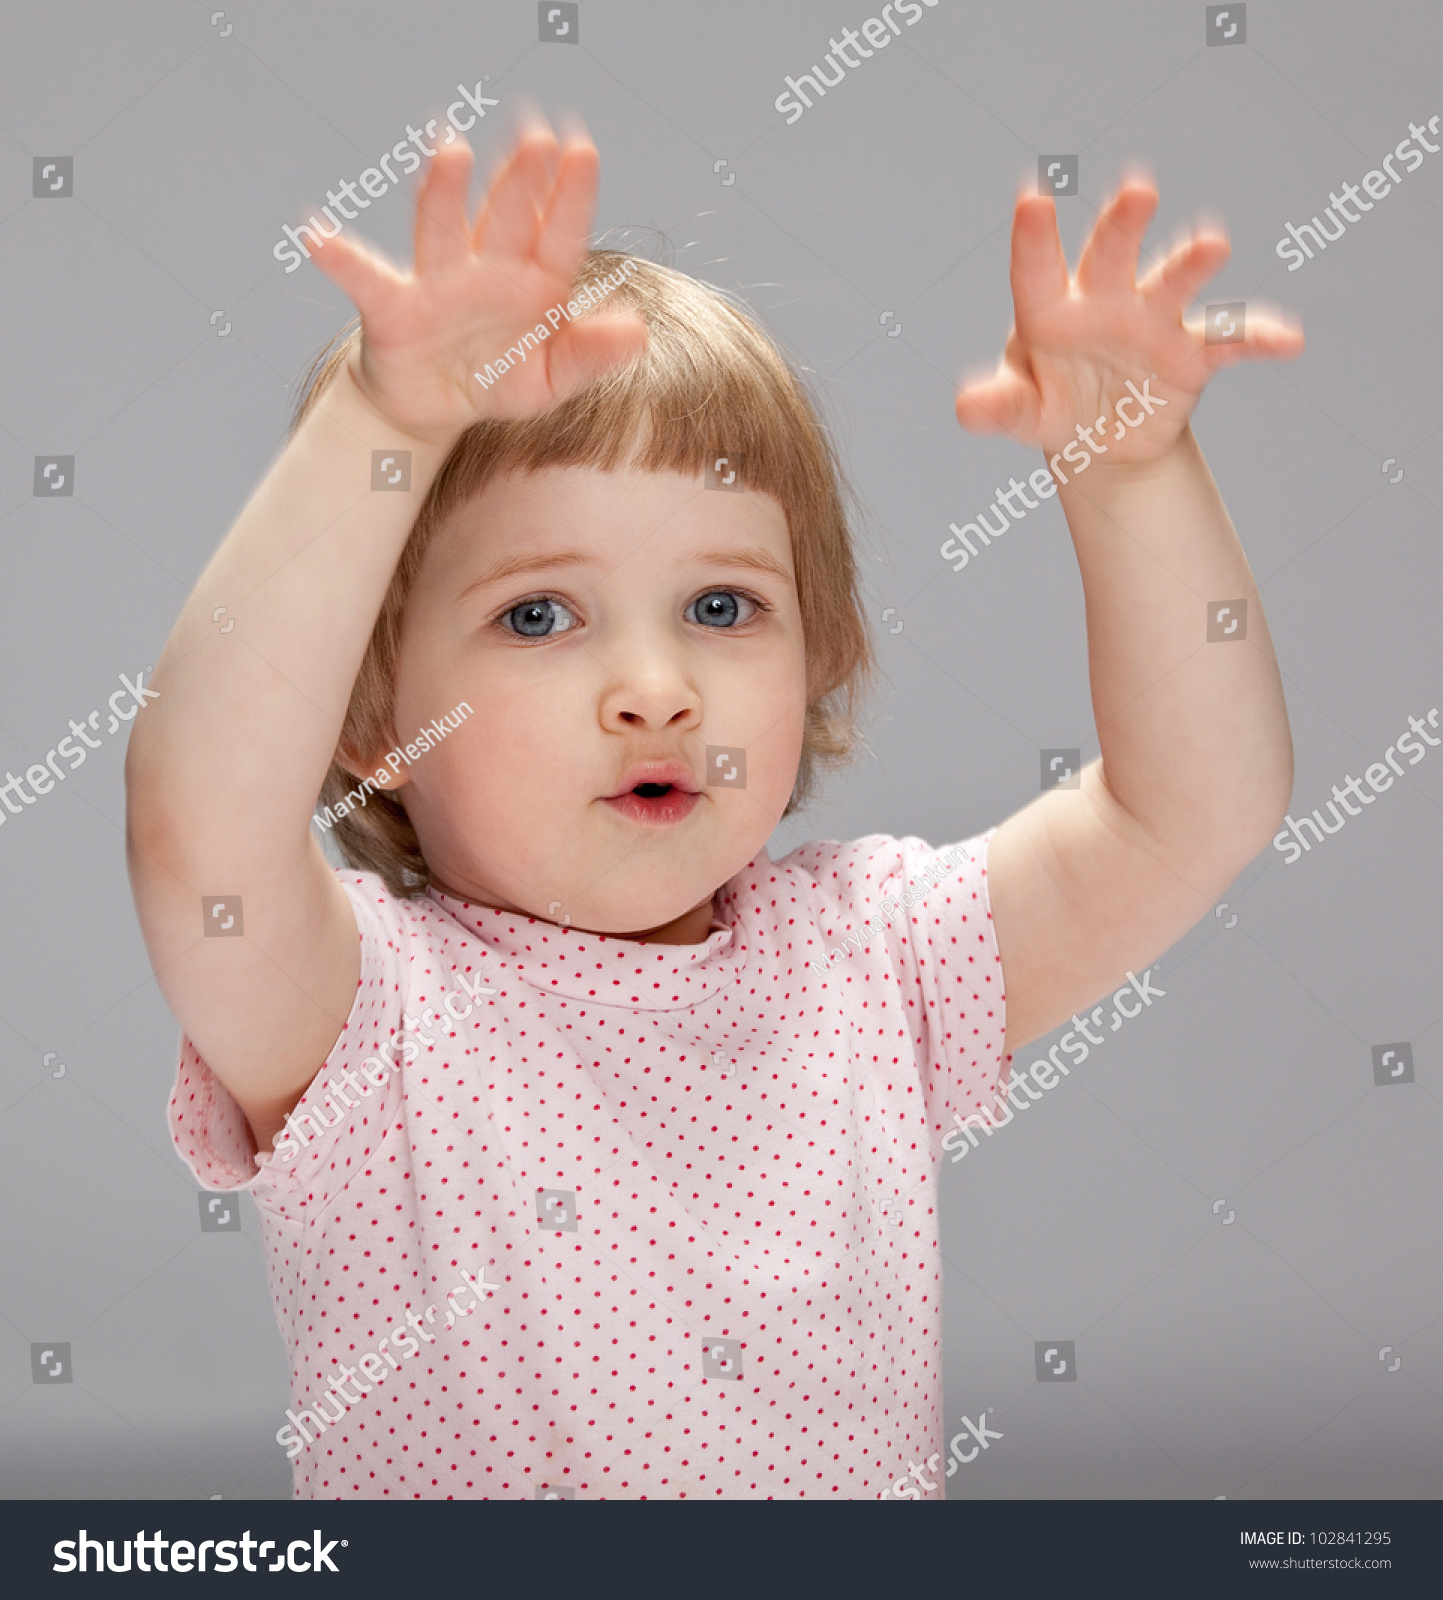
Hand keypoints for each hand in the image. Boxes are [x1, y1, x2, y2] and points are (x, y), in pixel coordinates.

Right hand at [307, 109, 647, 445]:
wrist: (435, 409)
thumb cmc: (498, 379)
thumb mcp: (551, 379)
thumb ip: (591, 354)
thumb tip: (638, 330)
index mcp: (534, 283)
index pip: (557, 234)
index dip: (569, 195)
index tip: (582, 151)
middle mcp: (487, 270)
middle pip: (505, 217)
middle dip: (519, 178)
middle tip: (535, 134)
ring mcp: (438, 282)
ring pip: (443, 229)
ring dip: (444, 190)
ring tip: (449, 148)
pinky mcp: (394, 308)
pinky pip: (365, 278)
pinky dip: (340, 257)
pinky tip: (316, 235)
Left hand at [954, 173, 1303, 473]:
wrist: (1098, 439)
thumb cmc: (1049, 403)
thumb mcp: (1022, 410)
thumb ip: (998, 406)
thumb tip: (966, 410)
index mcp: (1050, 307)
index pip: (1036, 269)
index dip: (1034, 236)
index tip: (1031, 197)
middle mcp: (1105, 298)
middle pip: (1111, 255)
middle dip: (1122, 224)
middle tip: (1136, 188)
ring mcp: (1152, 320)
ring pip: (1172, 282)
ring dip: (1192, 262)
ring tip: (1213, 242)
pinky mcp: (1191, 352)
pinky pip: (1230, 340)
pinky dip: (1259, 337)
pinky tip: (1289, 340)